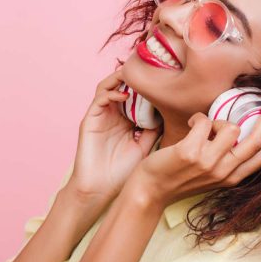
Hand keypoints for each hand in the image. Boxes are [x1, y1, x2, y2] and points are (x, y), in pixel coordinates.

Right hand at [65, 67, 161, 214]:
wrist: (99, 190)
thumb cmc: (122, 174)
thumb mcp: (144, 148)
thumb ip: (154, 130)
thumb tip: (170, 114)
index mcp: (125, 120)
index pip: (136, 95)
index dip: (147, 87)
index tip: (164, 80)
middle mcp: (112, 115)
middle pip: (122, 86)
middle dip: (136, 77)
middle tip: (152, 71)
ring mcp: (100, 116)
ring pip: (108, 86)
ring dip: (121, 79)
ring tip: (137, 76)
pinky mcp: (89, 121)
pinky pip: (99, 99)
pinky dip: (112, 93)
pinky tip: (125, 96)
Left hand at [126, 93, 260, 208]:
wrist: (150, 190)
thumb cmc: (178, 177)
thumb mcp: (209, 172)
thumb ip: (225, 156)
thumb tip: (237, 128)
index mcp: (232, 177)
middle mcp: (224, 171)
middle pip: (256, 140)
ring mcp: (208, 163)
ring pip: (229, 127)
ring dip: (215, 120)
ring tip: (202, 127)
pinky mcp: (191, 152)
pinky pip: (204, 121)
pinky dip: (197, 118)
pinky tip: (189, 126)